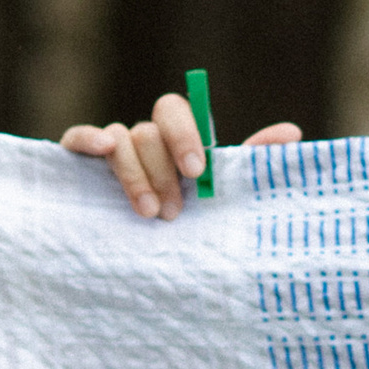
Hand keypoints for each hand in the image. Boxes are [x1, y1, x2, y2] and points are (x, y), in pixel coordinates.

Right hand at [59, 98, 301, 219]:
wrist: (154, 259)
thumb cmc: (193, 220)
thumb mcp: (221, 195)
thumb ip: (250, 163)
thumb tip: (292, 134)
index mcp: (175, 137)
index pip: (175, 109)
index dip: (185, 134)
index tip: (198, 171)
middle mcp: (142, 138)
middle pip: (147, 131)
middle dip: (163, 170)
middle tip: (175, 212)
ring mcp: (110, 149)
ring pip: (120, 141)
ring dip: (135, 176)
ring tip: (151, 215)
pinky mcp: (78, 164)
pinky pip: (75, 138)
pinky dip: (87, 138)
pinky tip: (102, 148)